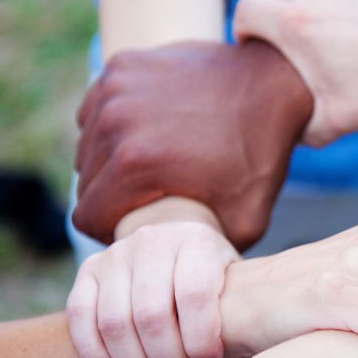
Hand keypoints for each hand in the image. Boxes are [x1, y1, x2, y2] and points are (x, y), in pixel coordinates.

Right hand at [66, 222, 238, 357]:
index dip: (201, 339)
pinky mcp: (89, 268)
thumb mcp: (234, 283)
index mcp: (196, 240)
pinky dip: (94, 356)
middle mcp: (153, 240)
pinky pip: (81, 317)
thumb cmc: (213, 275)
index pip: (194, 294)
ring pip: (115, 322)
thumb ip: (237, 316)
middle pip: (152, 315)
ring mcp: (117, 253)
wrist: (178, 244)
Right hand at [72, 40, 312, 250]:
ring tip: (148, 169)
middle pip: (85, 182)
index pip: (88, 217)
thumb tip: (191, 292)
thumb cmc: (258, 155)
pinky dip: (111, 126)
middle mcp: (115, 122)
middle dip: (110, 198)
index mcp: (136, 164)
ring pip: (86, 146)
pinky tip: (145, 135)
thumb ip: (205, 257)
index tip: (136, 228)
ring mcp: (115, 88)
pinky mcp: (121, 66)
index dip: (110, 231)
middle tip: (146, 200)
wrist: (272, 84)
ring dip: (109, 162)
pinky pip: (95, 111)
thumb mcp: (244, 220)